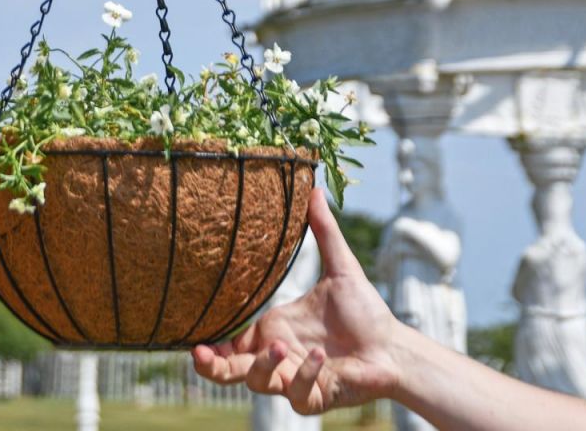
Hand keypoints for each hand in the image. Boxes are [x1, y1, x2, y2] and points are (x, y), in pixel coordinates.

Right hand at [191, 188, 402, 414]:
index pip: (232, 343)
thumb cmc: (363, 310)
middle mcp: (279, 356)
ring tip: (281, 347)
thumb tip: (315, 188)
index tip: (193, 340)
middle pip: (233, 370)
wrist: (392, 345)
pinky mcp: (316, 396)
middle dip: (214, 367)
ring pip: (260, 383)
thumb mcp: (340, 267)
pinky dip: (306, 376)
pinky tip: (322, 357)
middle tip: (201, 355)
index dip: (211, 346)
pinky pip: (299, 394)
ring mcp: (295, 379)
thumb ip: (325, 231)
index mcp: (276, 328)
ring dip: (264, 367)